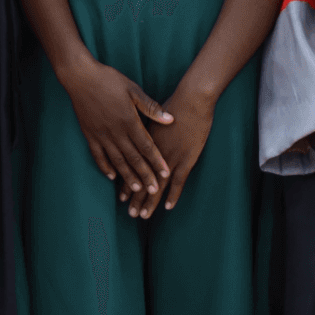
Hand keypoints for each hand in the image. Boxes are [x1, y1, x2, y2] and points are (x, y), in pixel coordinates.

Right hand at [59, 59, 173, 202]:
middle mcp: (115, 132)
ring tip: (137, 189)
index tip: (166, 174)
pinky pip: (98, 156)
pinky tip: (111, 176)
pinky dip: (105, 167)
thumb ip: (151, 108)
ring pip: (117, 161)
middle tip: (154, 190)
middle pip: (133, 158)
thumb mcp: (133, 90)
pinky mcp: (89, 135)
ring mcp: (101, 135)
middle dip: (145, 175)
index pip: (146, 146)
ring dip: (127, 176)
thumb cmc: (109, 80)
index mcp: (129, 121)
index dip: (157, 161)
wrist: (81, 77)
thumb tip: (171, 119)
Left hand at [131, 88, 215, 218]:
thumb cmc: (176, 102)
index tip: (122, 196)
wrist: (193, 98)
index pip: (133, 167)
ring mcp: (171, 157)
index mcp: (146, 142)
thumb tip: (141, 133)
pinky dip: (173, 195)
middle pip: (143, 179)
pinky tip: (168, 207)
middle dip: (136, 197)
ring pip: (157, 185)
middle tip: (130, 213)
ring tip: (142, 216)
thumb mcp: (155, 113)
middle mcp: (155, 153)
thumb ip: (148, 127)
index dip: (128, 182)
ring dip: (149, 201)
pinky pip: (178, 182)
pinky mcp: (186, 159)